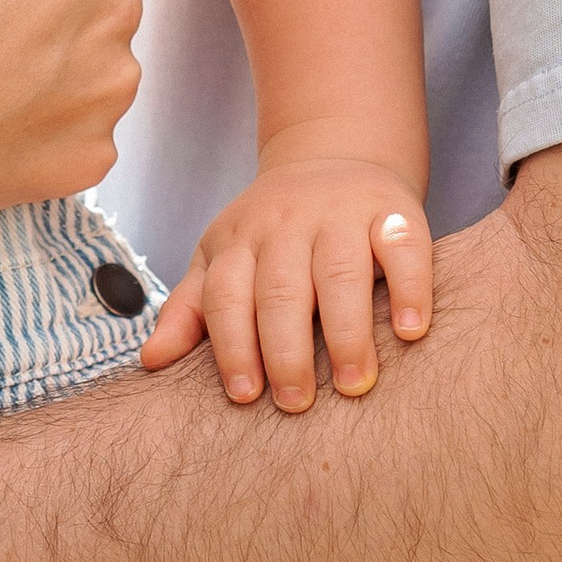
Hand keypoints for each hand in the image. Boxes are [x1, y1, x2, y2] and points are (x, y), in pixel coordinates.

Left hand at [139, 143, 433, 410]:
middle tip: (296, 403)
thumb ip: (192, 310)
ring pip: (340, 272)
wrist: (334, 158)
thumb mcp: (223, 259)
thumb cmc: (274, 232)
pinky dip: (410, 288)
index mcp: (240, 240)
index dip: (232, 346)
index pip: (227, 296)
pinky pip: (404, 248)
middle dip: (285, 350)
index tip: (244, 396)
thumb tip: (151, 362)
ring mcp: (342, 214)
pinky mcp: (394, 212)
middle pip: (281, 290)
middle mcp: (287, 224)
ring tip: (352, 384)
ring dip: (345, 332)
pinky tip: (410, 332)